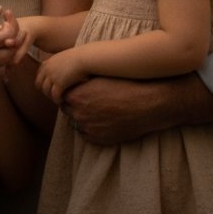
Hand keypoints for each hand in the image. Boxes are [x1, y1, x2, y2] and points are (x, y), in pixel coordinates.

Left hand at [35, 49, 87, 104]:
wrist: (86, 58)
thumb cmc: (79, 57)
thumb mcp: (64, 58)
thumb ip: (59, 63)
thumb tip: (60, 69)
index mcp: (47, 63)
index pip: (38, 76)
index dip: (43, 83)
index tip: (50, 87)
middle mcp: (47, 69)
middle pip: (39, 84)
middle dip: (45, 91)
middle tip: (53, 95)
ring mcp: (52, 76)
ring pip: (46, 91)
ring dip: (51, 96)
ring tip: (58, 99)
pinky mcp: (59, 84)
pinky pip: (54, 95)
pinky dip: (57, 99)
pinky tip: (62, 100)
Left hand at [60, 74, 212, 144]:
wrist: (151, 102)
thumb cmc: (129, 83)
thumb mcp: (102, 74)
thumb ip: (83, 78)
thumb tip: (72, 77)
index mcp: (77, 94)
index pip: (62, 94)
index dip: (72, 91)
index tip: (81, 88)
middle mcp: (79, 113)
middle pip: (67, 109)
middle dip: (75, 104)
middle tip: (90, 99)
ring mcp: (88, 127)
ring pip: (76, 122)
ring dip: (83, 117)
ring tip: (99, 109)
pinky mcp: (99, 139)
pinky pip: (87, 134)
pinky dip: (92, 128)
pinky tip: (105, 120)